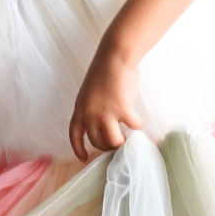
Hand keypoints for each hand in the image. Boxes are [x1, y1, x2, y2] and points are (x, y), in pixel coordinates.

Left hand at [69, 46, 144, 161]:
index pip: (75, 135)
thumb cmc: (104, 70)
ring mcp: (106, 114)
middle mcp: (90, 114)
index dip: (78, 148)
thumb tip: (103, 124)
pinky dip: (138, 125)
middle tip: (117, 142)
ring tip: (128, 138)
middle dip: (107, 145)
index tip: (84, 158)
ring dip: (122, 142)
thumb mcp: (89, 92)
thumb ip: (92, 108)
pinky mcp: (123, 110)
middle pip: (97, 141)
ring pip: (113, 142)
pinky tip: (139, 121)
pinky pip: (133, 127)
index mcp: (80, 108)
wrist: (115, 57)